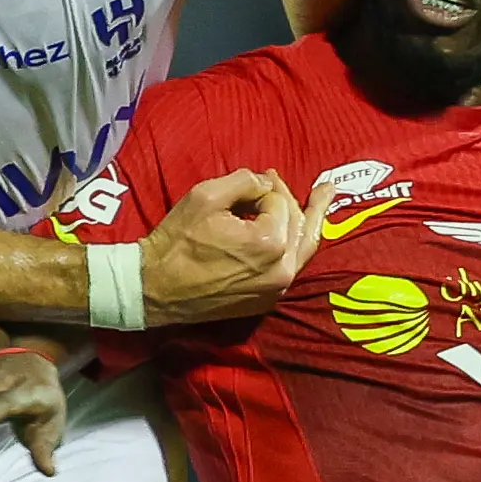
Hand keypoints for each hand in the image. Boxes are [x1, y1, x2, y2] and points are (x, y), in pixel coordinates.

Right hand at [139, 167, 317, 325]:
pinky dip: (296, 245)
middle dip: (288, 198)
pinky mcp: (266, 301)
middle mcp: (281, 270)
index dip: (264, 188)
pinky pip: (290, 268)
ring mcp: (276, 290)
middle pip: (298, 223)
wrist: (155, 287)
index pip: (279, 202)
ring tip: (325, 195)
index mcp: (270, 243)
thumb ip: (245, 180)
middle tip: (277, 179)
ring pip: (304, 247)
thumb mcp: (207, 195)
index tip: (253, 181)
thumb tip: (265, 182)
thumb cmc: (177, 241)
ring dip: (311, 219)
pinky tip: (302, 231)